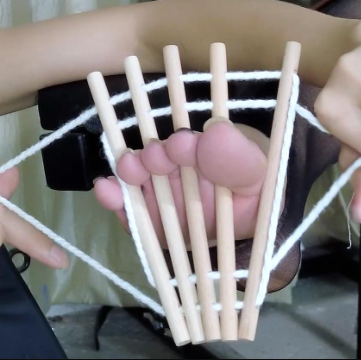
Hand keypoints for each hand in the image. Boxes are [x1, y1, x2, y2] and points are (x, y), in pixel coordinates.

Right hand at [93, 122, 269, 245]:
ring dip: (130, 171)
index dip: (183, 144)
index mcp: (199, 150)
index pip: (187, 142)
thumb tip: (213, 130)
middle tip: (156, 159)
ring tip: (129, 170)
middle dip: (154, 156)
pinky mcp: (144, 218)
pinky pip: (126, 207)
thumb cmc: (252, 192)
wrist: (246, 229)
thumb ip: (238, 156)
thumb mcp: (254, 174)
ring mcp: (156, 191)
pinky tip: (106, 190)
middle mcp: (173, 166)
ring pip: (136, 177)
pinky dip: (114, 198)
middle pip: (155, 156)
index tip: (184, 145)